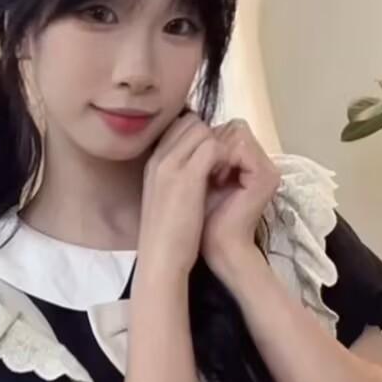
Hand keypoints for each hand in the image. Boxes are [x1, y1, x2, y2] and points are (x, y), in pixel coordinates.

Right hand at [138, 110, 228, 278]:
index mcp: (152, 163)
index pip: (178, 127)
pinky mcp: (187, 176)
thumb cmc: (165, 237)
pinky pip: (213, 147)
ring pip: (202, 130)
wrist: (160, 259)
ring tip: (225, 172)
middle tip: (222, 164)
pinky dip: (226, 157)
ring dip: (219, 146)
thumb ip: (173, 179)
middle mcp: (159, 158)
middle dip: (211, 137)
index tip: (210, 160)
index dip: (199, 138)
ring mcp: (171, 165)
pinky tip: (228, 178)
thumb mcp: (163, 200)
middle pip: (191, 122)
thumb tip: (194, 169)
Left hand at [200, 119, 280, 274]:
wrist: (215, 248)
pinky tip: (215, 178)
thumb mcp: (196, 180)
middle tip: (201, 171)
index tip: (193, 164)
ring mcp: (267, 169)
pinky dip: (224, 158)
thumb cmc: (200, 218)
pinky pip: (241, 147)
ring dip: (217, 150)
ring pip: (238, 132)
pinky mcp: (266, 177)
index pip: (228, 129)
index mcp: (247, 163)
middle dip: (212, 143)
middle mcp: (261, 163)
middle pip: (234, 126)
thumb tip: (186, 123)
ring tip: (208, 176)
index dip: (207, 139)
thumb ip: (199, 153)